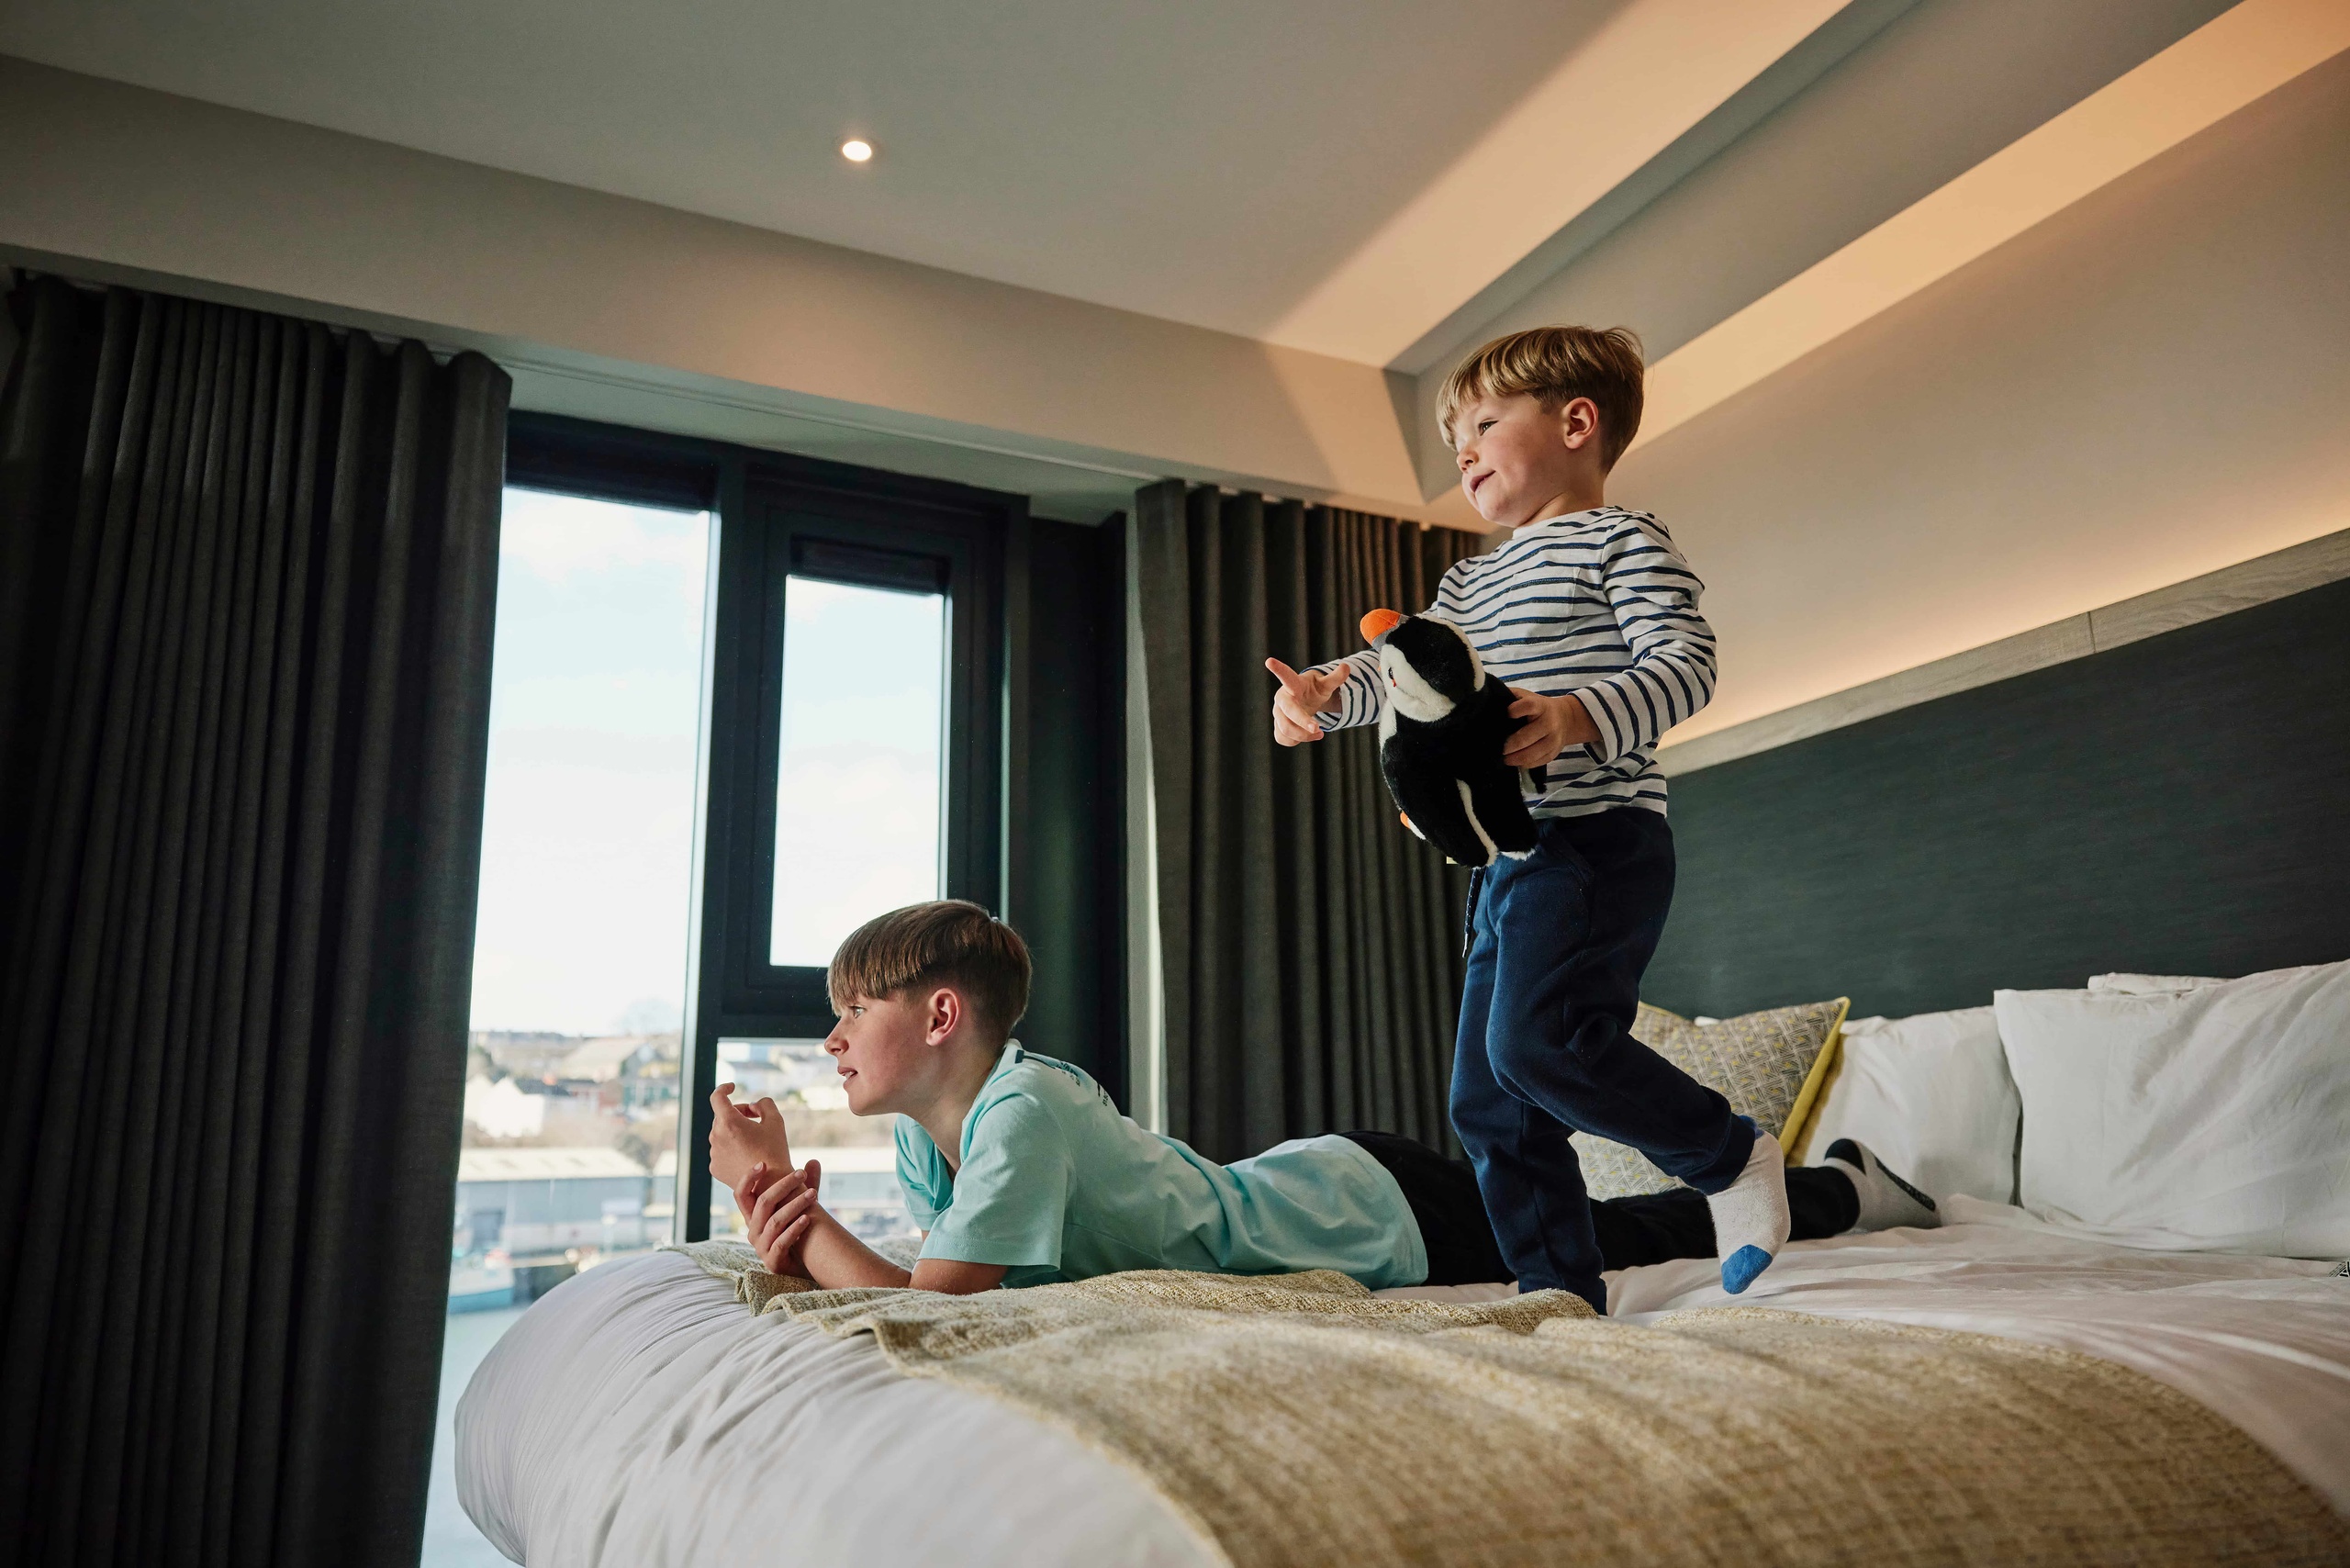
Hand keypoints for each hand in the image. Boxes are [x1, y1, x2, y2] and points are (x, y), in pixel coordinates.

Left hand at [708, 1082, 793, 1192]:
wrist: (771, 1186)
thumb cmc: (775, 1151)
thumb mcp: (776, 1121)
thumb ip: (764, 1104)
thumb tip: (752, 1105)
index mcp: (729, 1122)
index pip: (717, 1097)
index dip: (724, 1089)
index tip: (732, 1088)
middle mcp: (716, 1136)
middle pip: (722, 1116)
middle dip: (738, 1112)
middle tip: (755, 1118)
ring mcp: (713, 1154)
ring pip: (721, 1134)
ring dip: (734, 1131)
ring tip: (754, 1140)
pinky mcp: (714, 1168)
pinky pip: (720, 1151)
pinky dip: (731, 1148)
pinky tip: (747, 1156)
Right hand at [742, 1160, 825, 1276]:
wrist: (806, 1264)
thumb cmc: (799, 1231)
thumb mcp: (801, 1207)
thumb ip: (805, 1185)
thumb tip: (813, 1160)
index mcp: (753, 1217)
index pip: (741, 1195)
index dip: (748, 1178)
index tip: (762, 1163)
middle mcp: (753, 1231)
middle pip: (762, 1203)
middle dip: (782, 1185)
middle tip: (801, 1173)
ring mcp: (762, 1247)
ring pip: (775, 1221)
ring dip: (795, 1205)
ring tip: (813, 1194)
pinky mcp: (773, 1262)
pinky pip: (782, 1242)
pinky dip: (795, 1229)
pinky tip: (808, 1219)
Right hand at [1265, 658, 1347, 745]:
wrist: (1305, 702)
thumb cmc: (1314, 690)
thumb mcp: (1325, 684)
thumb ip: (1335, 678)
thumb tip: (1347, 666)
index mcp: (1293, 685)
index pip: (1286, 676)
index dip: (1279, 669)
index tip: (1269, 661)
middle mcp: (1281, 699)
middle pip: (1288, 712)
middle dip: (1303, 722)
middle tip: (1320, 730)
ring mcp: (1277, 713)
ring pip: (1286, 729)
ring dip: (1305, 735)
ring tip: (1320, 733)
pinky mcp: (1276, 726)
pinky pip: (1282, 739)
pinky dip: (1296, 741)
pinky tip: (1306, 736)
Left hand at [1503, 689, 1601, 768]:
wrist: (1566, 718)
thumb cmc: (1538, 707)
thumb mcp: (1526, 696)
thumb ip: (1509, 696)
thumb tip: (1485, 698)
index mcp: (1540, 705)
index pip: (1529, 706)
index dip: (1516, 710)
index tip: (1506, 714)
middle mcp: (1549, 722)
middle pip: (1526, 737)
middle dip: (1509, 745)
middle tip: (1499, 748)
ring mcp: (1553, 739)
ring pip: (1532, 754)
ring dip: (1515, 758)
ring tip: (1504, 758)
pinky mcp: (1554, 752)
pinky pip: (1538, 762)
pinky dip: (1524, 764)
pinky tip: (1515, 761)